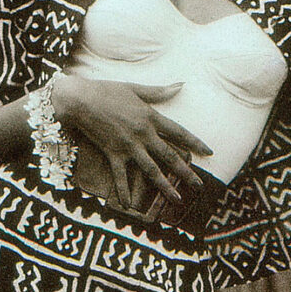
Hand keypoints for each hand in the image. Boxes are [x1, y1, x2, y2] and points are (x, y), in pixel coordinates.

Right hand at [52, 75, 211, 209]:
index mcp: (151, 117)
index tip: (208, 152)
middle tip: (199, 185)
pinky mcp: (113, 153)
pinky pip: (120, 176)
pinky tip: (128, 206)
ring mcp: (128, 146)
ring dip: (165, 186)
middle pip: (169, 156)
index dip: (195, 143)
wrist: (81, 99)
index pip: (179, 132)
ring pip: (151, 170)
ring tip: (177, 199)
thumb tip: (180, 85)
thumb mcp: (135, 88)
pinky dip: (124, 191)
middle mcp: (143, 134)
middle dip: (186, 172)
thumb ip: (159, 91)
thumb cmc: (107, 90)